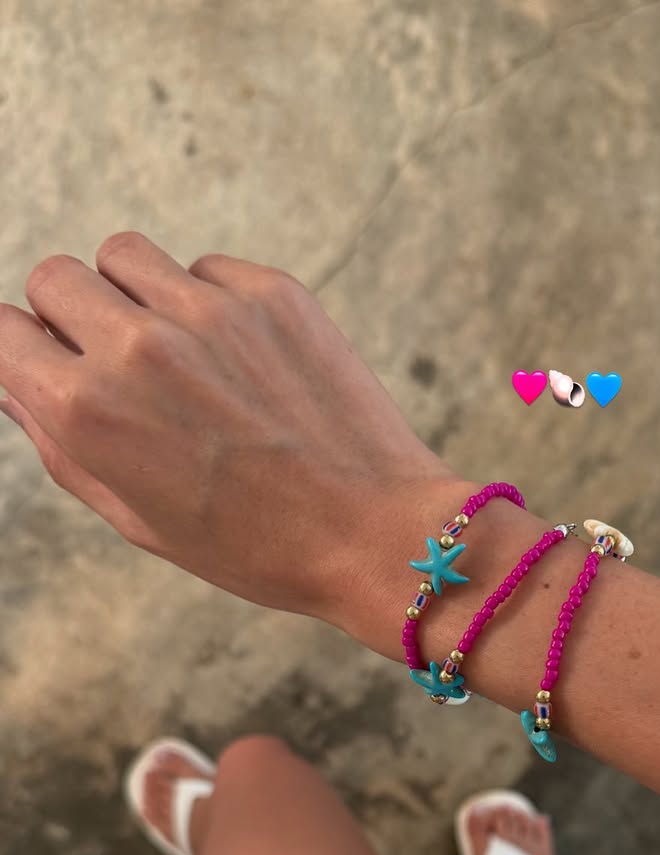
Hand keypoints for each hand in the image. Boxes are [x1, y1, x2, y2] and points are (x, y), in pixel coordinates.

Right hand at [0, 231, 461, 638]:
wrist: (374, 534)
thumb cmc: (255, 547)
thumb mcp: (139, 519)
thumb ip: (62, 445)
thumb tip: (18, 383)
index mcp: (89, 410)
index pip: (4, 332)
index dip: (26, 354)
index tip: (53, 368)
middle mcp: (138, 346)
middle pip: (57, 277)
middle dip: (72, 316)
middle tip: (118, 364)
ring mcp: (208, 311)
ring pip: (126, 254)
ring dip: (135, 294)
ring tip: (180, 353)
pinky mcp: (271, 294)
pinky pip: (207, 269)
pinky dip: (211, 302)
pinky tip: (246, 360)